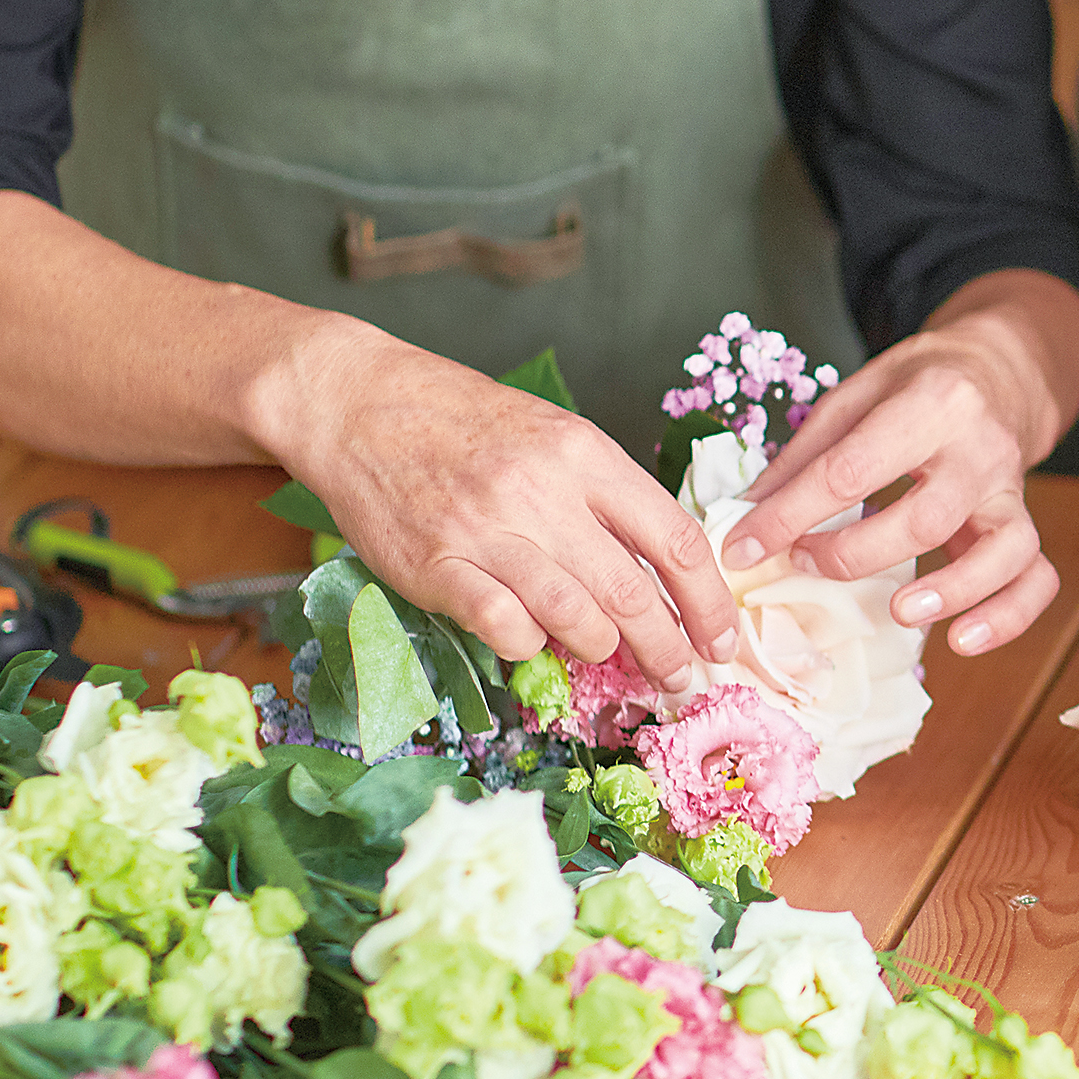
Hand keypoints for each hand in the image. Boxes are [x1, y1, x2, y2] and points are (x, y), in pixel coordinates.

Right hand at [266, 328, 739, 683]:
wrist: (359, 402)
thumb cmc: (464, 422)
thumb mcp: (553, 434)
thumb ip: (604, 496)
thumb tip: (661, 572)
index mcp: (584, 454)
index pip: (675, 540)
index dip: (708, 601)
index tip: (719, 638)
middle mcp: (542, 493)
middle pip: (632, 592)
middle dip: (667, 648)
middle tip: (679, 677)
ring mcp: (486, 531)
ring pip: (575, 618)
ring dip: (599, 648)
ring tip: (603, 650)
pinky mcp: (436, 566)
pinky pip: (507, 629)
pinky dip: (529, 645)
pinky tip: (529, 635)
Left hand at [725, 271, 1078, 657]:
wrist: (1002, 370)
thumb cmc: (921, 385)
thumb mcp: (858, 394)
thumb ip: (807, 454)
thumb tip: (748, 514)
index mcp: (930, 403)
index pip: (851, 470)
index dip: (789, 515)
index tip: (743, 547)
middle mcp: (979, 448)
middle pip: (925, 517)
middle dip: (855, 554)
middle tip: (806, 564)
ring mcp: (1011, 490)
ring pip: (1002, 550)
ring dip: (951, 592)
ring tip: (901, 614)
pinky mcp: (1028, 522)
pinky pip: (1037, 578)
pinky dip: (1008, 616)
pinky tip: (962, 639)